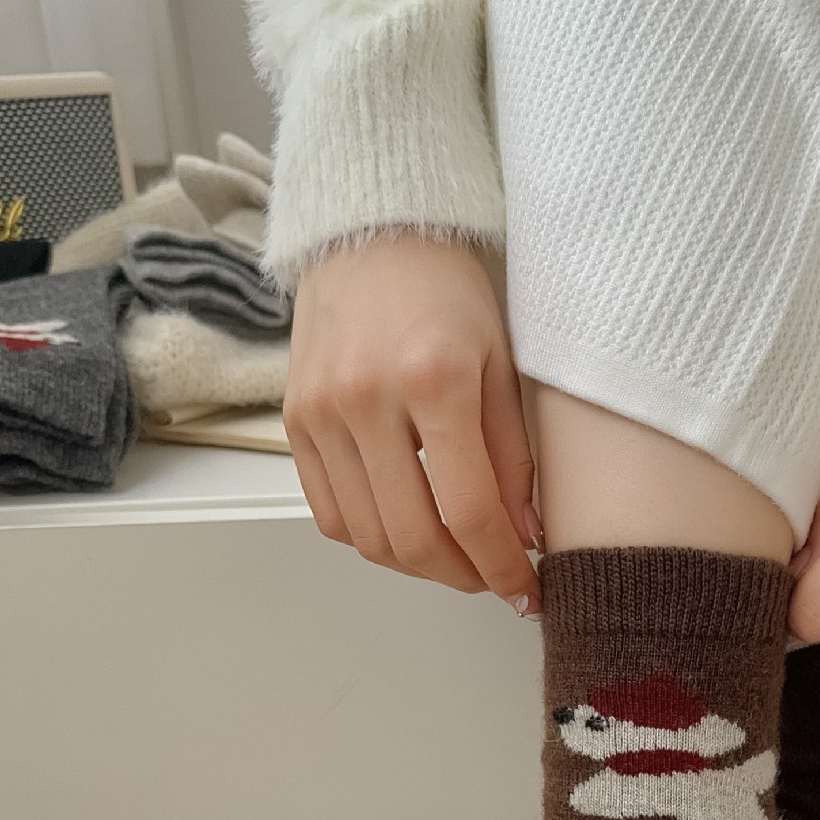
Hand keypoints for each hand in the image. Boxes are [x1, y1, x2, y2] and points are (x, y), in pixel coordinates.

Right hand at [284, 233, 540, 609]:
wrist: (370, 229)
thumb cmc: (447, 287)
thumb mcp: (503, 361)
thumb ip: (513, 454)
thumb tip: (523, 536)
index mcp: (433, 380)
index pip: (469, 511)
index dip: (502, 567)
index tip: (525, 590)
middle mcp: (367, 401)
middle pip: (412, 539)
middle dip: (461, 576)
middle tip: (491, 577)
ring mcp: (321, 413)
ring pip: (367, 537)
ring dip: (416, 565)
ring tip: (453, 556)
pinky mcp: (294, 420)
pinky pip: (329, 513)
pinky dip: (370, 538)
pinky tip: (405, 527)